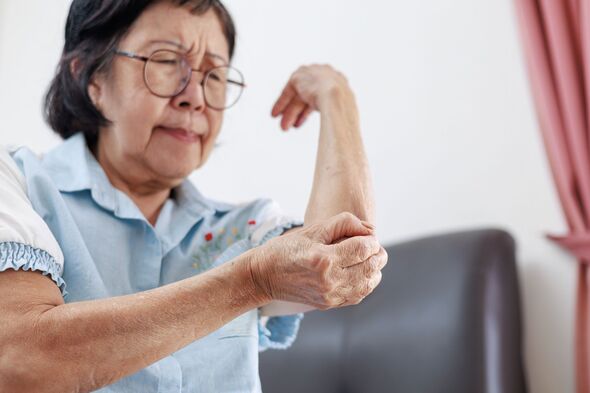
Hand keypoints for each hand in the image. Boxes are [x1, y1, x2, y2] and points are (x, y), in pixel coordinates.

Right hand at [249, 212, 387, 309]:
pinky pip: (359, 294)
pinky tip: (359, 271)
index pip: (364, 248)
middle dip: (377, 253)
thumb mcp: (313, 230)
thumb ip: (343, 223)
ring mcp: (331, 296)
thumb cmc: (286, 249)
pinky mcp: (330, 304)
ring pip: (369, 283)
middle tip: (370, 245)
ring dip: (374, 269)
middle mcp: (330, 280)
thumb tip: (369, 230)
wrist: (264, 277)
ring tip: (367, 257)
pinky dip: (366, 282)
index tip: (366, 235)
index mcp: (325, 259)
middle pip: (371, 267)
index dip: (371, 239)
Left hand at [271, 64, 352, 130]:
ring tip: (283, 127)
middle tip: (287, 127)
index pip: (319, 98)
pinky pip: (288, 91)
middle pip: (306, 97)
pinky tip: (275, 114)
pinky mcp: (299, 76)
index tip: (298, 123)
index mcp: (339, 82)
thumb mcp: (342, 115)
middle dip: (296, 113)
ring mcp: (313, 73)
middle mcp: (326, 75)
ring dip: (289, 112)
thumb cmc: (343, 112)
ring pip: (298, 96)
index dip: (306, 112)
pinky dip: (281, 103)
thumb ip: (335, 121)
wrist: (336, 98)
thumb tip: (335, 138)